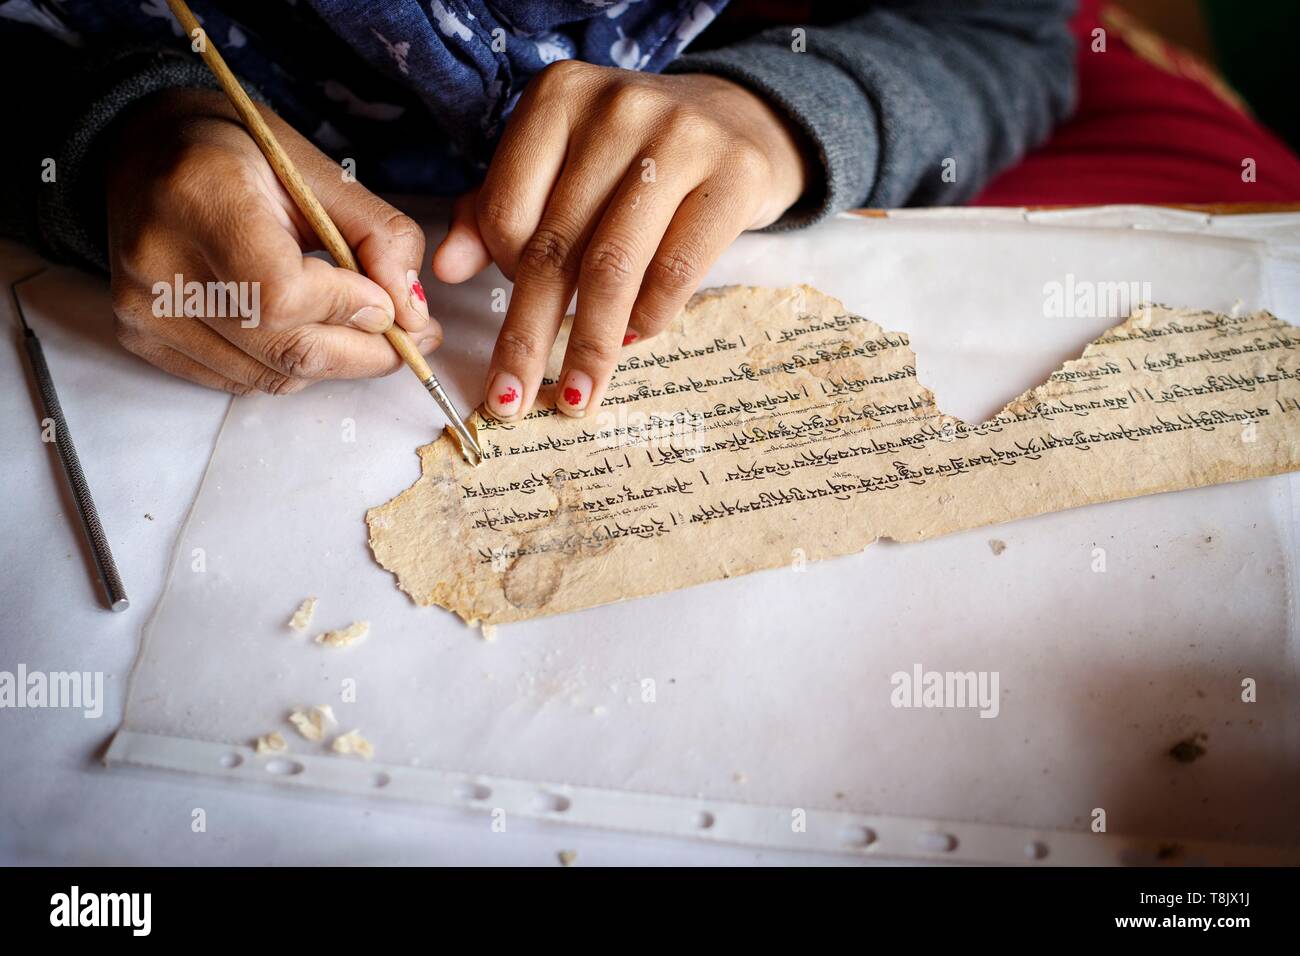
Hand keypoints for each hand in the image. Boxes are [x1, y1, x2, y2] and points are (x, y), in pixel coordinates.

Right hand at [106, 89, 440, 394]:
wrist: (147, 151)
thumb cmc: (241, 156)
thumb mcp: (321, 174)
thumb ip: (379, 238)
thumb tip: (414, 317)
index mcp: (203, 196)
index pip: (284, 294)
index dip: (349, 309)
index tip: (388, 302)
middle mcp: (159, 259)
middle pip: (283, 348)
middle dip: (365, 353)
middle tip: (408, 338)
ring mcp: (143, 307)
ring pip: (271, 376)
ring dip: (331, 362)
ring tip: (355, 326)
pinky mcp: (143, 338)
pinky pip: (241, 382)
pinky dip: (287, 367)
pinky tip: (299, 329)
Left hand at [431, 62, 809, 419]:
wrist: (740, 122)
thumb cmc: (633, 158)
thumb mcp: (560, 167)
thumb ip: (497, 211)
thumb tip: (447, 270)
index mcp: (558, 97)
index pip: (508, 210)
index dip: (502, 273)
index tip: (515, 304)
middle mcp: (616, 109)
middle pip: (556, 246)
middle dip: (529, 337)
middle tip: (510, 403)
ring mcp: (680, 137)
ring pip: (613, 266)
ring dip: (591, 345)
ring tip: (577, 394)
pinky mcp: (733, 175)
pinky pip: (677, 270)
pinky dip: (649, 317)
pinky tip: (635, 336)